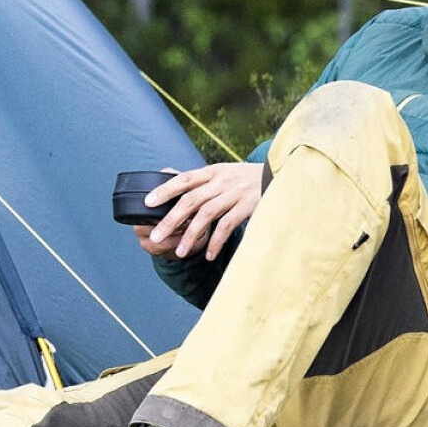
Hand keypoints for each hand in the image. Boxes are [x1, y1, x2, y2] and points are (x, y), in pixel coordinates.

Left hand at [136, 162, 264, 262]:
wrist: (280, 176)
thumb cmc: (246, 178)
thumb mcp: (222, 171)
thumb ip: (199, 178)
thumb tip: (167, 174)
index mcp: (212, 171)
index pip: (183, 179)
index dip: (165, 190)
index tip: (147, 203)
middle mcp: (221, 181)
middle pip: (190, 200)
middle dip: (171, 219)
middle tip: (156, 236)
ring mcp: (235, 194)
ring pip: (206, 214)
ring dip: (191, 235)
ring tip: (179, 252)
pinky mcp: (248, 207)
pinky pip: (227, 226)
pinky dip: (216, 241)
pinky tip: (208, 254)